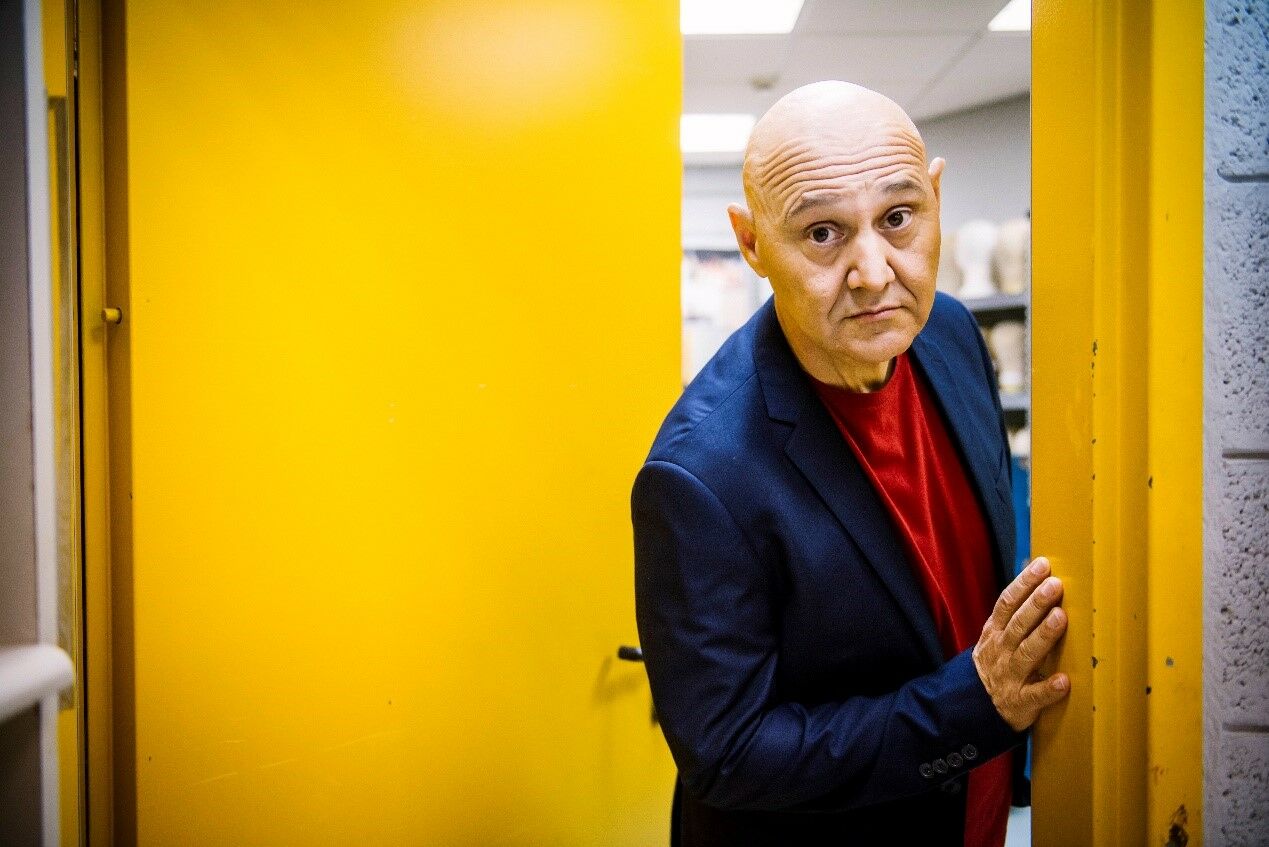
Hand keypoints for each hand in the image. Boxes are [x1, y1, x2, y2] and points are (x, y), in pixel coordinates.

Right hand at [972, 556, 1070, 730]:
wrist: (975, 705)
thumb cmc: (996, 663)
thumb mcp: (995, 635)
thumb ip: (1012, 612)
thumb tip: (1034, 573)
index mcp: (994, 633)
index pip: (1006, 603)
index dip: (1023, 583)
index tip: (1042, 566)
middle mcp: (1000, 651)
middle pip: (1018, 624)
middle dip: (1036, 604)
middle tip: (1055, 585)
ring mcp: (1009, 676)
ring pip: (1026, 654)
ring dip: (1043, 636)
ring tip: (1061, 618)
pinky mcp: (1019, 702)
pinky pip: (1035, 695)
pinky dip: (1048, 689)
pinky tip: (1064, 681)